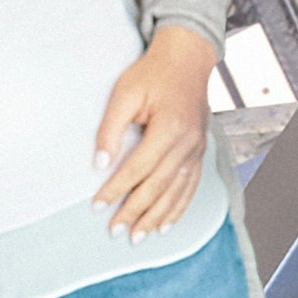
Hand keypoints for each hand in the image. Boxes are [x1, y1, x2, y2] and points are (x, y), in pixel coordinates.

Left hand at [94, 26, 217, 235]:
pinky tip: (166, 225)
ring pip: (176, 192)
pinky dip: (178, 209)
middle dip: (135, 212)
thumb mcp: (124, 93)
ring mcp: (197, 149)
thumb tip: (100, 164)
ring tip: (138, 237)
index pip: (138, 168)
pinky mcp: (200, 152)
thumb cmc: (152, 74)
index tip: (97, 206)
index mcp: (170, 128)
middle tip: (115, 232)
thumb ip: (111, 129)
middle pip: (158, 186)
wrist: (187, 60)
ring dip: (157, 218)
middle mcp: (188, 143)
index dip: (116, 190)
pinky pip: (191, 187)